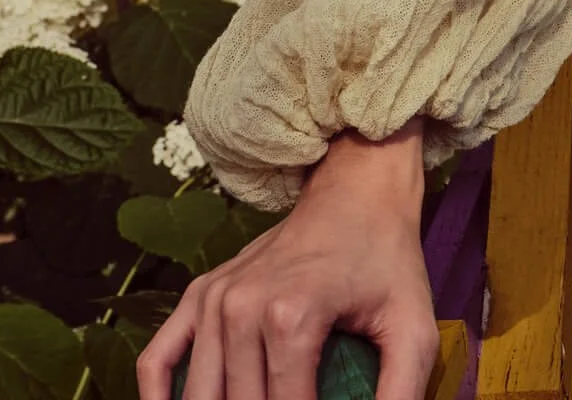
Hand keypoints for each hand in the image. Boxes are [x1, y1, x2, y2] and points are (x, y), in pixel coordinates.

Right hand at [136, 125, 438, 399]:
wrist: (357, 192)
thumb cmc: (387, 263)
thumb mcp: (413, 330)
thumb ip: (400, 396)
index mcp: (291, 317)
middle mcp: (241, 307)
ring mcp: (214, 299)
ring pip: (200, 396)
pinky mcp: (201, 294)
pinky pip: (158, 359)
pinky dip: (159, 396)